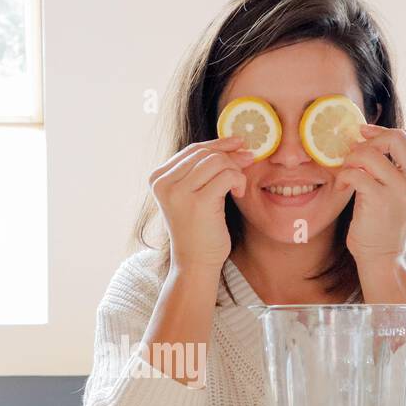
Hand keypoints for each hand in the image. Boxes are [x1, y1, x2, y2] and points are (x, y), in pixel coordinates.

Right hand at [149, 137, 251, 275]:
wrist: (195, 262)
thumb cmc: (197, 229)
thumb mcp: (191, 194)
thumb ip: (200, 170)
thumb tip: (233, 142)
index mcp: (157, 178)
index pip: (192, 150)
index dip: (218, 144)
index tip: (239, 144)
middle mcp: (164, 183)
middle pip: (205, 153)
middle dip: (230, 155)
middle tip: (248, 161)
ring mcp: (179, 192)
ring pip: (217, 162)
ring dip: (235, 170)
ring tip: (238, 186)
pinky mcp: (199, 202)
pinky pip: (227, 175)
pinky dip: (239, 180)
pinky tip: (240, 192)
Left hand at [334, 126, 405, 262]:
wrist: (382, 256)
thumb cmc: (383, 221)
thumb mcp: (397, 190)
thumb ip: (393, 165)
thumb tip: (367, 134)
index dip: (382, 132)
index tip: (363, 136)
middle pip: (396, 137)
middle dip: (369, 141)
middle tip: (354, 156)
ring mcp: (402, 190)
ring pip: (370, 153)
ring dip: (351, 160)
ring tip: (346, 174)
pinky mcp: (381, 200)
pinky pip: (356, 173)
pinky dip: (344, 176)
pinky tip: (343, 187)